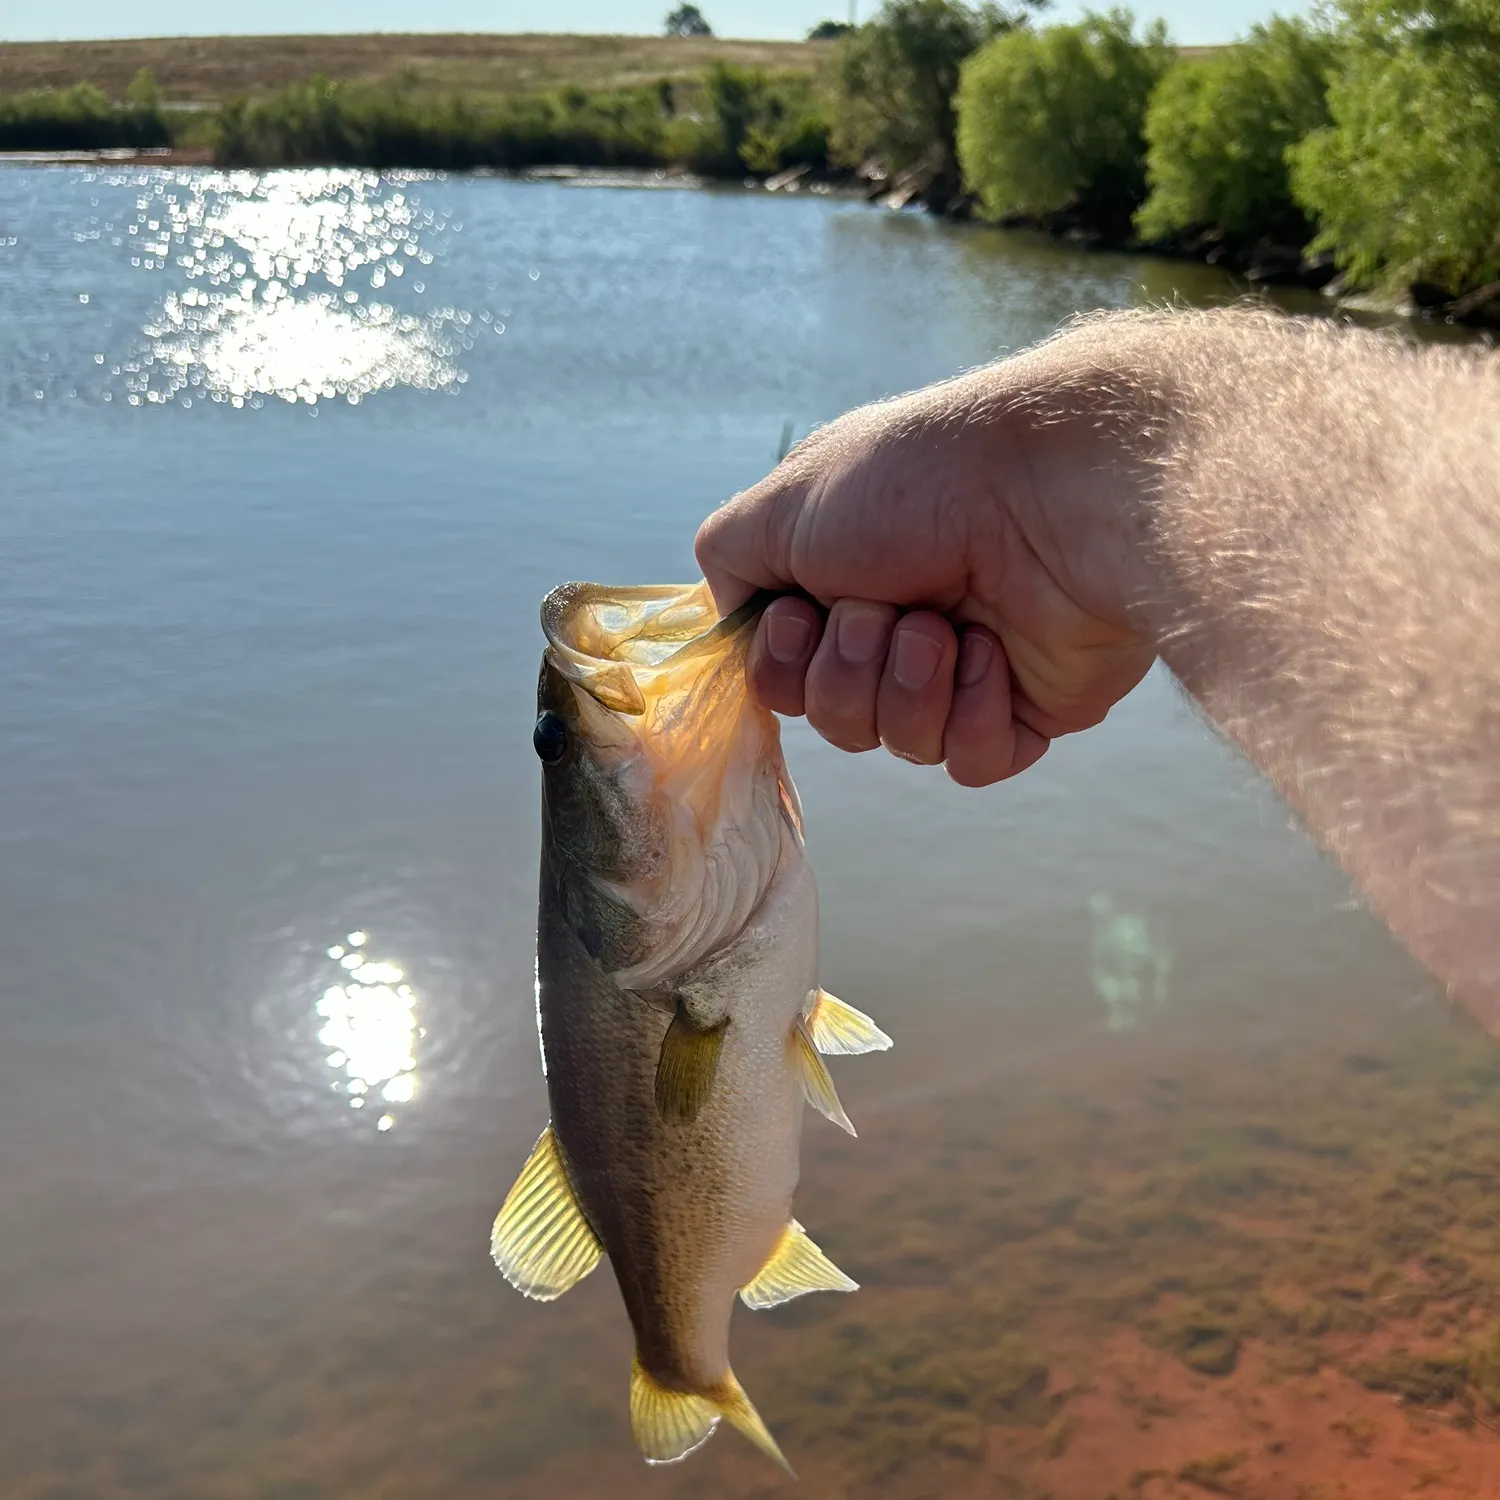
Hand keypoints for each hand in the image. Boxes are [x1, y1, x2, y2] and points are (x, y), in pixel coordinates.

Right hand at [694, 354, 1158, 786]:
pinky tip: (991, 654)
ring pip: (897, 742)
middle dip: (848, 671)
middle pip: (832, 718)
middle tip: (886, 608)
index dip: (779, 664)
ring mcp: (963, 670)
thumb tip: (741, 616)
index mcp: (841, 578)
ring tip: (944, 626)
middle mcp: (898, 625)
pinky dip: (968, 712)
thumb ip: (730, 558)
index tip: (800, 615)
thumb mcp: (783, 500)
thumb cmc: (915, 482)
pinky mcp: (1026, 710)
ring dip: (908, 684)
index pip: (779, 673)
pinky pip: (966, 762)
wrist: (1049, 494)